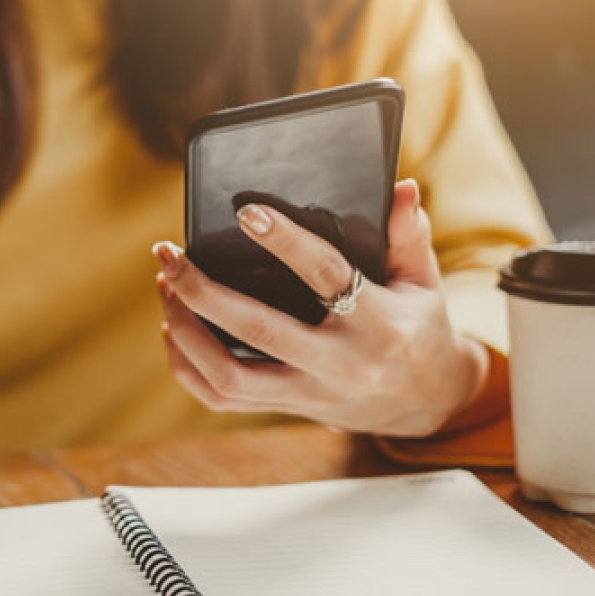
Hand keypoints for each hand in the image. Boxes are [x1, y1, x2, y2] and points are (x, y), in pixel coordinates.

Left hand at [153, 179, 488, 436]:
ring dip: (186, 330)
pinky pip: (223, 399)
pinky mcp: (288, 408)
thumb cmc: (419, 328)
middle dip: (203, 291)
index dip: (286, 242)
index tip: (246, 212)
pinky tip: (173, 329)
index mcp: (378, 323)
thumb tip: (400, 187)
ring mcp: (309, 393)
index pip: (326, 276)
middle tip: (169, 254)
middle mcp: (339, 364)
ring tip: (167, 286)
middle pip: (258, 330)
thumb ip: (409, 235)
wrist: (427, 403)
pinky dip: (188, 367)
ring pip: (229, 375)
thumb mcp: (424, 281)